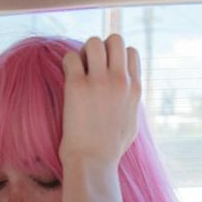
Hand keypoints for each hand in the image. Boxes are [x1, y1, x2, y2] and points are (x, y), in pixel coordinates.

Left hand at [59, 34, 140, 170]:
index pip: (131, 52)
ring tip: (79, 70)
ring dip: (84, 52)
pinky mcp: (77, 86)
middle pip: (115, 39)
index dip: (116, 56)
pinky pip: (71, 57)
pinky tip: (67, 79)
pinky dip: (67, 63)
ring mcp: (99, 82)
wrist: (93, 162)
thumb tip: (130, 95)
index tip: (106, 70)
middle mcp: (120, 81)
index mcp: (134, 89)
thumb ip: (131, 103)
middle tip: (91, 66)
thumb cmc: (110, 149)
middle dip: (101, 47)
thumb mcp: (132, 124)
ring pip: (93, 42)